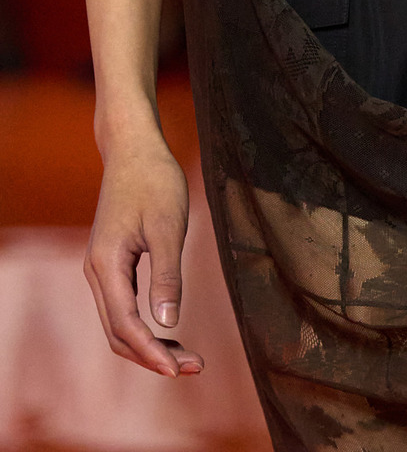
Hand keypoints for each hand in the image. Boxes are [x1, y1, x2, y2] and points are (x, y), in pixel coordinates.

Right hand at [84, 136, 203, 376]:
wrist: (134, 148)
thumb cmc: (154, 181)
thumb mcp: (167, 226)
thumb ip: (167, 275)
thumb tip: (168, 323)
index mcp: (106, 264)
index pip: (125, 324)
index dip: (152, 352)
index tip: (181, 370)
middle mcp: (97, 272)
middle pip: (118, 333)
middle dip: (154, 356)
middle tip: (196, 367)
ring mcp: (102, 268)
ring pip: (119, 324)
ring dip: (150, 344)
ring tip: (188, 357)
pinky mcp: (112, 263)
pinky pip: (123, 307)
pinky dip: (145, 326)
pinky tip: (170, 330)